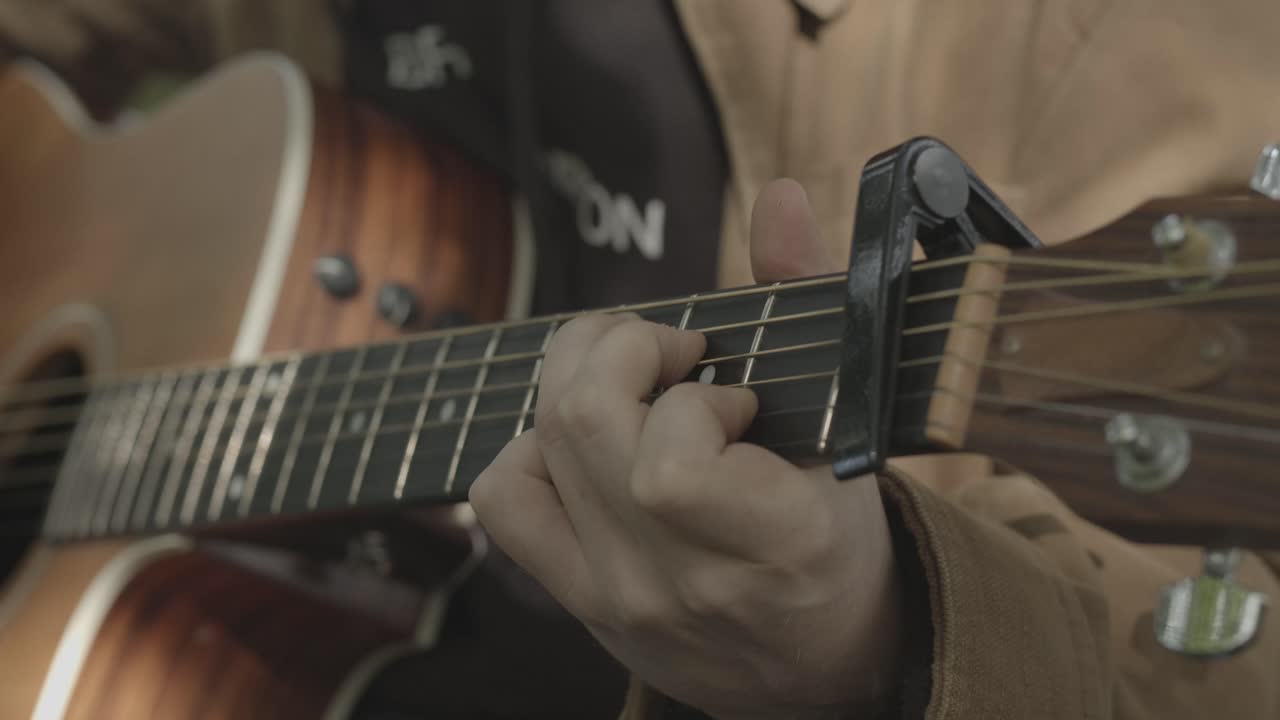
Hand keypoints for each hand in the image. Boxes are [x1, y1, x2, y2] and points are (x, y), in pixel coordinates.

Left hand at [469, 179, 902, 718]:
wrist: (817, 666)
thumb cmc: (838, 538)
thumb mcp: (851, 427)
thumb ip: (812, 301)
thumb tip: (777, 193)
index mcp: (780, 541)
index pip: (672, 464)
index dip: (691, 398)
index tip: (733, 394)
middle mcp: (684, 578)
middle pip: (584, 427)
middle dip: (621, 349)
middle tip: (671, 353)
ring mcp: (620, 595)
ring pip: (539, 451)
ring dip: (577, 383)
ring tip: (632, 385)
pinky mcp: (579, 599)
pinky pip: (503, 503)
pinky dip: (529, 448)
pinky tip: (586, 442)